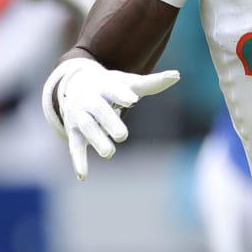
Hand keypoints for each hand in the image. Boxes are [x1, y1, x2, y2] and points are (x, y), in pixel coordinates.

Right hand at [42, 57, 179, 179]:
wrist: (74, 84)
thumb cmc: (109, 85)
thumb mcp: (128, 82)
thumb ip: (152, 83)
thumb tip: (177, 75)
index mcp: (104, 85)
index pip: (113, 88)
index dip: (122, 94)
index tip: (133, 99)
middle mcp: (89, 99)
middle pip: (98, 109)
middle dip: (109, 122)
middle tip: (123, 135)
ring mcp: (80, 116)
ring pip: (87, 127)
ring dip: (97, 140)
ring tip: (109, 153)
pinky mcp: (74, 132)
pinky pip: (75, 146)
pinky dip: (79, 161)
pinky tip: (83, 176)